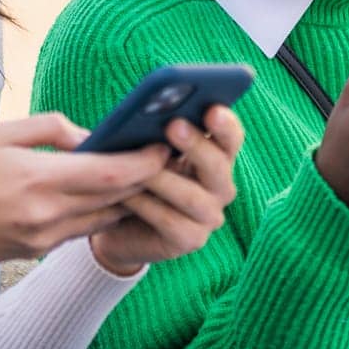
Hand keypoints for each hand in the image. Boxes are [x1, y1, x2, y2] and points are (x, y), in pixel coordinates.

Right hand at [0, 113, 170, 266]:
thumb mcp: (1, 134)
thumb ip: (51, 130)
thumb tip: (92, 135)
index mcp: (37, 181)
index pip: (109, 174)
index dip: (143, 162)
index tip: (161, 146)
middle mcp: (46, 215)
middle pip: (115, 198)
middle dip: (145, 178)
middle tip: (167, 155)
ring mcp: (44, 238)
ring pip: (105, 218)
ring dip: (128, 198)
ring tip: (146, 173)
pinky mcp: (39, 250)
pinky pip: (84, 229)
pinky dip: (103, 211)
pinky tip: (112, 194)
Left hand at [89, 105, 242, 275]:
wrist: (117, 225)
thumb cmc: (134, 176)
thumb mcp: (142, 149)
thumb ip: (153, 132)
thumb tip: (148, 110)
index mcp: (215, 156)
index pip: (230, 137)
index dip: (225, 124)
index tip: (211, 108)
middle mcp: (220, 186)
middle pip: (218, 165)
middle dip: (196, 145)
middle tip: (173, 125)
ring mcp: (208, 216)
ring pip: (193, 197)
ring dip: (164, 179)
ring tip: (140, 167)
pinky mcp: (190, 240)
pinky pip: (171, 221)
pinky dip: (147, 207)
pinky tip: (126, 195)